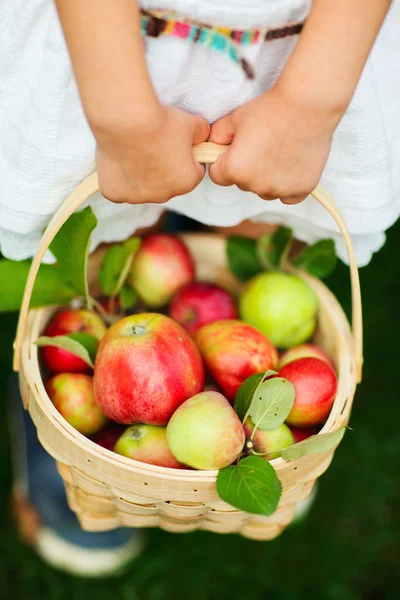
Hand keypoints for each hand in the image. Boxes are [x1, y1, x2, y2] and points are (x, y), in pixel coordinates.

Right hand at [96, 106, 209, 203]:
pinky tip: (118, 158)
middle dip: (162, 168)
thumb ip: (201, 134)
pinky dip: (118, 176)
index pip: (192, 172)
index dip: (185, 156)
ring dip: (140, 174)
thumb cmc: (161, 122)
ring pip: (142, 187)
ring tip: (133, 149)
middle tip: (152, 144)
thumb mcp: (192, 123)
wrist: (127, 120)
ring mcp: (138, 198)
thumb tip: (201, 137)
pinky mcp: (116, 194)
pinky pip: (119, 187)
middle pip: (166, 183)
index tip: (174, 143)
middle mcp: (163, 196)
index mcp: (187, 183)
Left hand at [209, 85, 337, 203]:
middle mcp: (256, 186)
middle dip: (247, 169)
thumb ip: (218, 135)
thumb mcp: (235, 118)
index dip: (224, 161)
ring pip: (265, 191)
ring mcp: (280, 190)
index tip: (236, 149)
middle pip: (243, 184)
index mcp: (235, 170)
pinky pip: (288, 197)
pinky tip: (291, 166)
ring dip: (267, 179)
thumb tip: (213, 146)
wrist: (308, 103)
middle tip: (263, 145)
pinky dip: (288, 185)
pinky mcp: (301, 190)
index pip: (218, 176)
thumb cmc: (270, 108)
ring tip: (279, 152)